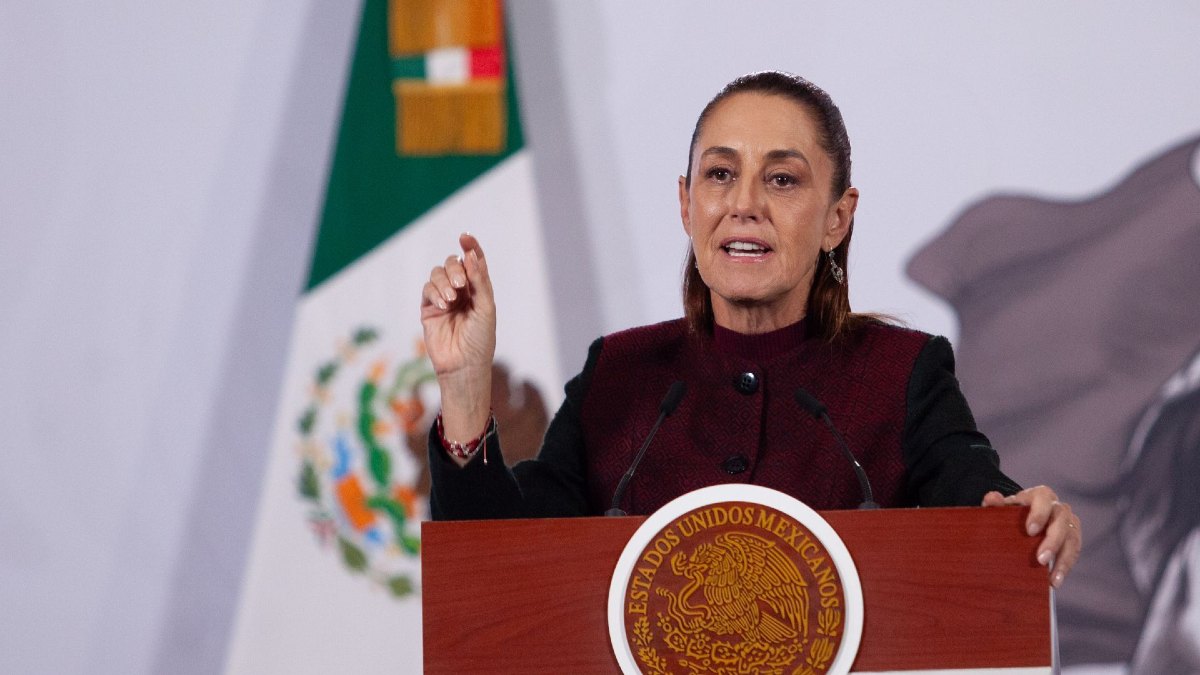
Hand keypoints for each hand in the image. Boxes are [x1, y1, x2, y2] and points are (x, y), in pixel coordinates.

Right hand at [421, 233, 494, 444]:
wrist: (464, 366)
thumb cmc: (481, 340)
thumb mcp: (485, 308)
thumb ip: (480, 281)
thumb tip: (471, 254)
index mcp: (479, 290)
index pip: (474, 262)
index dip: (470, 248)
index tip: (465, 237)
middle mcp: (461, 291)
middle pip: (453, 264)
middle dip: (456, 269)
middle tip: (461, 285)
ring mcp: (444, 299)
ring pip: (438, 274)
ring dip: (444, 281)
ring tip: (451, 299)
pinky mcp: (428, 309)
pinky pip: (427, 289)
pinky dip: (435, 292)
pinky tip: (443, 304)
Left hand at [982, 486, 1080, 587]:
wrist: (1020, 523)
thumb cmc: (1009, 515)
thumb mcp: (1001, 509)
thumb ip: (995, 504)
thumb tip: (992, 498)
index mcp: (1039, 496)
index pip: (1043, 497)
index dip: (1039, 513)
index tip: (1030, 531)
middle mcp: (1057, 507)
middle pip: (1062, 519)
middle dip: (1053, 540)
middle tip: (1041, 559)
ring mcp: (1068, 523)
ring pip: (1072, 538)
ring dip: (1063, 559)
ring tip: (1052, 578)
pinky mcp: (1072, 539)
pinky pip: (1074, 552)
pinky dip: (1065, 567)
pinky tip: (1055, 581)